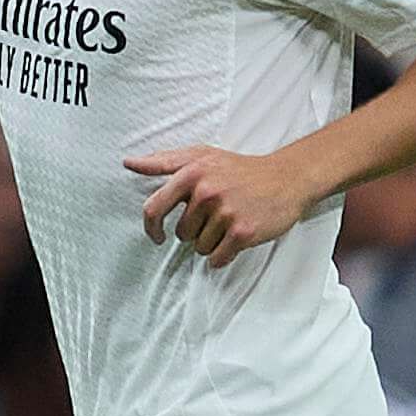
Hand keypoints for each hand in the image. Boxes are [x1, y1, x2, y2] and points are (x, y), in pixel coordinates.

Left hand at [124, 146, 316, 265]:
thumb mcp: (201, 156)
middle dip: (194, 231)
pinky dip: (223, 255)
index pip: (154, 208)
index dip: (151, 227)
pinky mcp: (242, 232)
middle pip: (181, 234)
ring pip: (199, 247)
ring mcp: (225, 212)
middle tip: (215, 217)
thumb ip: (163, 161)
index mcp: (191, 172)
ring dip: (212, 242)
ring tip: (229, 223)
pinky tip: (236, 239)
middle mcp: (206, 192)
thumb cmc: (240, 169)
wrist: (286, 178)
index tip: (156, 235)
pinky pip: (217, 258)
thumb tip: (129, 162)